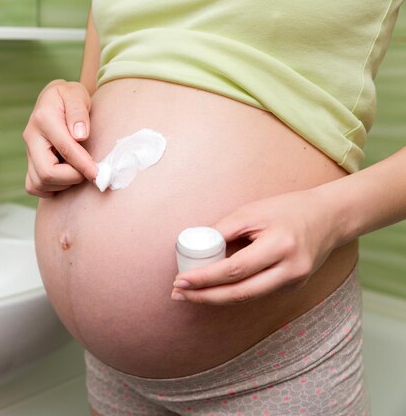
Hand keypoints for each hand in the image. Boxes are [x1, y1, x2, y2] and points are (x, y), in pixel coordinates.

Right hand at [22, 79, 97, 197]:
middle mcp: (31, 137)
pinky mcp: (29, 163)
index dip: (83, 165)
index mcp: (44, 119)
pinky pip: (35, 187)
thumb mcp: (77, 94)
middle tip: (88, 172)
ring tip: (77, 170)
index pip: (65, 149)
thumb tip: (80, 135)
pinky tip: (66, 176)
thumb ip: (78, 112)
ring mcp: (28, 152)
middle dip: (72, 178)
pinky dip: (52, 188)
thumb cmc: (70, 98)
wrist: (55, 101)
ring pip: (40, 184)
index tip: (98, 174)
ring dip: (63, 184)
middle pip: (47, 173)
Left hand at [171, 189, 341, 304]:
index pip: (234, 270)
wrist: (330, 218)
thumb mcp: (253, 212)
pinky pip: (257, 293)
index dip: (204, 278)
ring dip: (215, 298)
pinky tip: (213, 290)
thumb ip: (224, 229)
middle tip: (178, 293)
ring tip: (189, 294)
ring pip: (247, 297)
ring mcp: (294, 282)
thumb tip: (195, 245)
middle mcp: (290, 269)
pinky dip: (233, 293)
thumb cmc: (288, 209)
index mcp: (280, 246)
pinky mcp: (293, 287)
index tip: (180, 280)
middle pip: (240, 292)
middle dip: (205, 296)